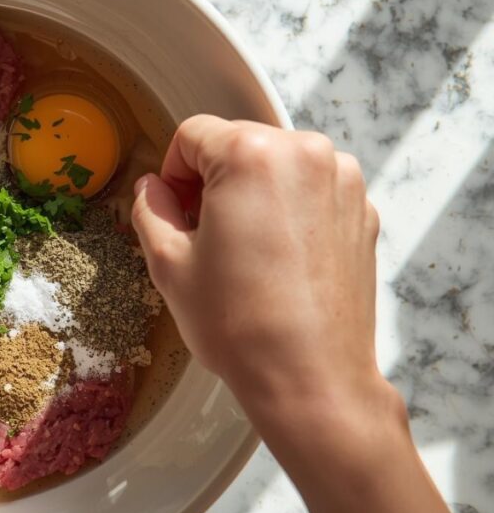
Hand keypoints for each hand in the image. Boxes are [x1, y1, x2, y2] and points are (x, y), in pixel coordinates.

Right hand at [131, 116, 399, 459]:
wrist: (311, 378)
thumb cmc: (240, 325)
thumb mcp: (168, 264)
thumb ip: (150, 210)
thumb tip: (151, 189)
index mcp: (251, 157)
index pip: (193, 135)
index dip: (171, 173)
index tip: (173, 210)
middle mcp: (305, 154)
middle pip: (237, 144)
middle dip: (212, 181)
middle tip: (202, 236)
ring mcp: (342, 181)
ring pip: (275, 165)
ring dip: (252, 193)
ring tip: (242, 251)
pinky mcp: (362, 211)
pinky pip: (310, 190)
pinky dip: (288, 211)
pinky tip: (276, 260)